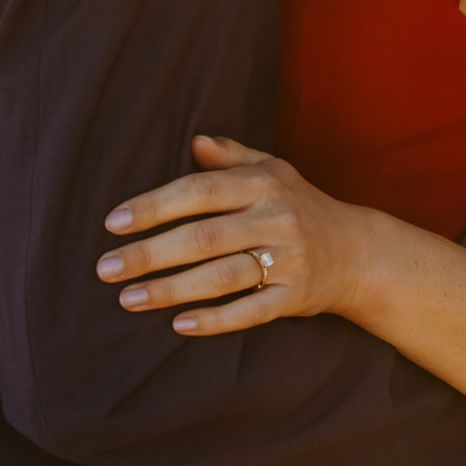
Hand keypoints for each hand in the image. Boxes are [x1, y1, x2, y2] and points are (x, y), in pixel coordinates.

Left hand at [96, 135, 379, 336]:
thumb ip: (232, 157)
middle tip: (106, 268)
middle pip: (203, 238)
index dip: (154, 206)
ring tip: (127, 299)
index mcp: (263, 184)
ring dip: (171, 290)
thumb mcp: (274, 170)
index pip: (199, 191)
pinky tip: (179, 325)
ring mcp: (288, 259)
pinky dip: (215, 320)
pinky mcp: (295, 296)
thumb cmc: (302, 206)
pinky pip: (250, 311)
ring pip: (221, 277)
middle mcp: (276, 219)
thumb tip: (193, 140)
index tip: (114, 223)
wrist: (359, 251)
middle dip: (150, 254)